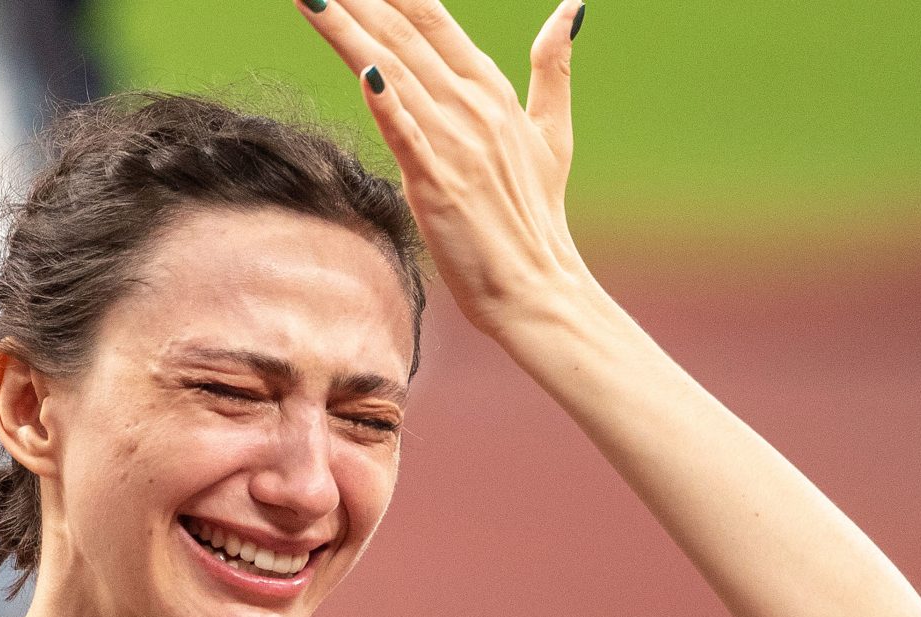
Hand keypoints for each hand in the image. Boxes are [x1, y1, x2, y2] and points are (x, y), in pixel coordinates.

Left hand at [298, 0, 596, 337]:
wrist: (538, 286)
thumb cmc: (536, 214)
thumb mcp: (551, 130)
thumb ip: (553, 65)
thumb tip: (573, 5)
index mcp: (489, 87)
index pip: (431, 18)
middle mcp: (471, 104)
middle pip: (403, 33)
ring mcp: (454, 142)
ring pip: (391, 71)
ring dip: (346, 30)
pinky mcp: (438, 184)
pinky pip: (407, 135)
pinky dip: (386, 104)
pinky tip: (363, 75)